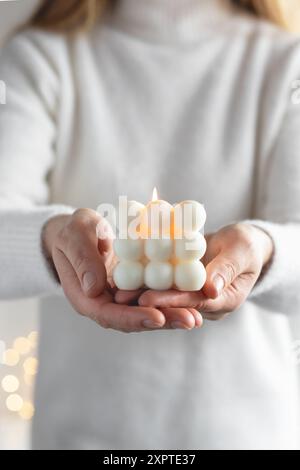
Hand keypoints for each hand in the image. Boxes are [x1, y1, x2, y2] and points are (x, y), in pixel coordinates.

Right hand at [43, 209, 202, 331]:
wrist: (76, 233)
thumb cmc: (72, 231)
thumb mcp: (74, 236)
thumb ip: (83, 259)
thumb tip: (95, 289)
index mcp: (85, 297)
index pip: (108, 315)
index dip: (133, 317)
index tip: (157, 317)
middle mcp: (104, 304)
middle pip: (133, 319)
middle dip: (162, 321)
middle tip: (190, 320)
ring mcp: (119, 298)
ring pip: (145, 311)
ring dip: (171, 316)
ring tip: (196, 317)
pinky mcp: (133, 289)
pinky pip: (151, 297)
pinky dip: (169, 300)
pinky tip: (191, 300)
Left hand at [133, 223, 273, 320]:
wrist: (243, 245)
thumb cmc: (247, 245)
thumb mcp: (241, 251)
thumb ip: (227, 269)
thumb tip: (210, 290)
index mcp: (225, 300)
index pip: (194, 303)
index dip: (170, 301)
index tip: (147, 297)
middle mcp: (206, 304)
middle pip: (175, 305)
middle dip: (148, 302)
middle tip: (122, 297)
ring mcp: (193, 297)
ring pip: (166, 297)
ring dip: (141, 294)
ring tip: (116, 291)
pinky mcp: (183, 287)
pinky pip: (164, 285)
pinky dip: (146, 280)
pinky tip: (125, 276)